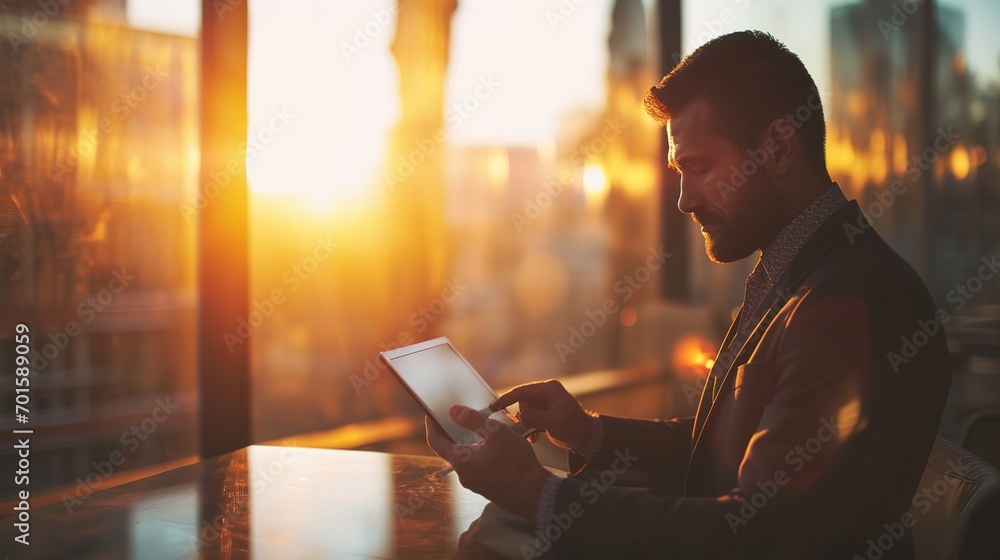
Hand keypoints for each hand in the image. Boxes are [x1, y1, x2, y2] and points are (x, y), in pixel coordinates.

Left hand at [425, 405, 549, 518]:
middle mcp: (464, 475)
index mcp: (461, 461)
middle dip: (452, 433)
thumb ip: (473, 420)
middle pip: (450, 450)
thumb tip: (453, 411)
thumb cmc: (517, 464)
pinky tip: (492, 448)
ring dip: (468, 444)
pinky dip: (478, 454)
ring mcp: (474, 483)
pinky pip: (475, 467)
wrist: (535, 495)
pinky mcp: (485, 487)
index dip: (431, 426)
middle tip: (456, 418)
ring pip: (465, 459)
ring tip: (478, 430)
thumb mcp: (496, 433)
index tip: (430, 415)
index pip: (436, 442)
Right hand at [490, 380, 593, 450]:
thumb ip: (536, 418)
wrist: (585, 437)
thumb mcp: (555, 423)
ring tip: (532, 434)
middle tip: (522, 428)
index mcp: (550, 389)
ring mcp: (544, 402)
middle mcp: (546, 393)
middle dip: (521, 416)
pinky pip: (529, 417)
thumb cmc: (575, 427)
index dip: (507, 399)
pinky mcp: (543, 411)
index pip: (523, 391)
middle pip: (522, 402)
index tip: (495, 406)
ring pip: (524, 411)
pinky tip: (534, 436)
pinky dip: (528, 427)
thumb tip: (520, 416)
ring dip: (525, 423)